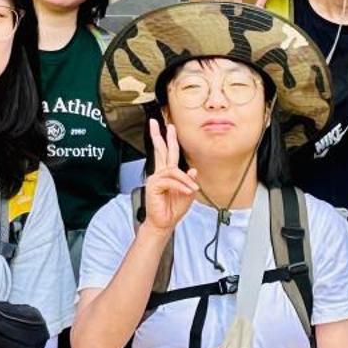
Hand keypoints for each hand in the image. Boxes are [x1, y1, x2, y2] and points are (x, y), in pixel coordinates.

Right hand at [138, 118, 198, 234]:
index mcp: (166, 174)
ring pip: (173, 170)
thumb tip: (193, 170)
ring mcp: (155, 179)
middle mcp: (159, 174)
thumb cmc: (173, 210)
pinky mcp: (154, 186)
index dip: (166, 139)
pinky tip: (187, 192)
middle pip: (161, 150)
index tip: (167, 127)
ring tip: (191, 190)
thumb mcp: (187, 193)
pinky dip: (181, 186)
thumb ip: (189, 181)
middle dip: (162, 136)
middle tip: (162, 123)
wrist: (164, 224)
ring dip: (185, 180)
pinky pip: (171, 180)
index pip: (166, 153)